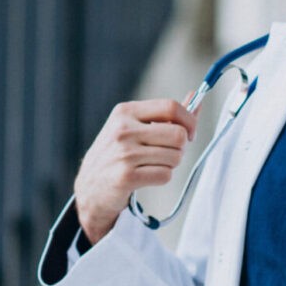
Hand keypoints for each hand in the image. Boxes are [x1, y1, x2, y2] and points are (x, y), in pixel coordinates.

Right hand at [74, 99, 197, 243]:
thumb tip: (195, 98)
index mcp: (125, 112)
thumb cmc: (117, 154)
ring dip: (170, 164)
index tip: (189, 132)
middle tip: (169, 152)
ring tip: (152, 164)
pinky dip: (162, 177)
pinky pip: (165, 175)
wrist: (91, 187)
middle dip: (180, 147)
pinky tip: (147, 176)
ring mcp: (124, 154)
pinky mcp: (126, 177)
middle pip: (178, 134)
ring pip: (175, 157)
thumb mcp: (133, 126)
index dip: (188, 121)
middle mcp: (123, 130)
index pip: (170, 106)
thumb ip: (165, 114)